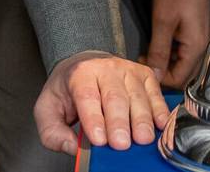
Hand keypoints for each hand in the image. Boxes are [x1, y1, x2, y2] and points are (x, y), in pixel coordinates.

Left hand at [34, 51, 167, 154]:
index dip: (93, 119)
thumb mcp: (48, 109)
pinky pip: (155, 92)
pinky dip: (160, 109)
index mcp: (80, 75)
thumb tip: (72, 148)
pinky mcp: (145, 75)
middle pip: (115, 96)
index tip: (99, 140)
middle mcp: (106, 68)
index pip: (87, 97)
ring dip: (141, 119)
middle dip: (119, 122)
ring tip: (143, 139)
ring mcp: (128, 70)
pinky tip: (161, 124)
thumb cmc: (68, 90)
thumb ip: (53, 132)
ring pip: (137, 95)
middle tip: (121, 144)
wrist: (84, 62)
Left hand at [144, 0, 209, 86]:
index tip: (144, 64)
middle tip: (146, 57)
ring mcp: (202, 37)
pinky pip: (186, 49)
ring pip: (185, 62)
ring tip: (151, 49)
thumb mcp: (162, 22)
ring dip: (168, 61)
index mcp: (196, 46)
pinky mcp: (198, 29)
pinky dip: (173, 51)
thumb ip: (158, 51)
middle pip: (184, 73)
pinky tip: (161, 41)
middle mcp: (203, 45)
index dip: (160, 77)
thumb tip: (154, 75)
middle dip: (164, 70)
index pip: (179, 79)